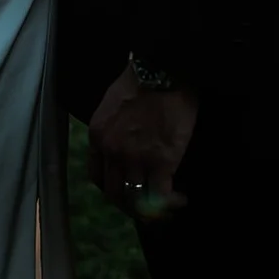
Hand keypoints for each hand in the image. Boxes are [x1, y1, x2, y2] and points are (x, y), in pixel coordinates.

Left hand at [88, 65, 197, 218]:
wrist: (164, 69)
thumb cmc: (142, 79)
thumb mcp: (112, 103)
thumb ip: (113, 128)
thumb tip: (126, 145)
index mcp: (98, 136)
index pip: (97, 177)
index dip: (112, 188)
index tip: (126, 189)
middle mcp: (112, 151)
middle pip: (115, 194)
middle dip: (131, 205)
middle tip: (146, 206)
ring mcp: (135, 158)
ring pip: (137, 200)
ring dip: (152, 209)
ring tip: (167, 206)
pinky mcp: (161, 161)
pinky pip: (160, 197)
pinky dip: (170, 204)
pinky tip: (180, 200)